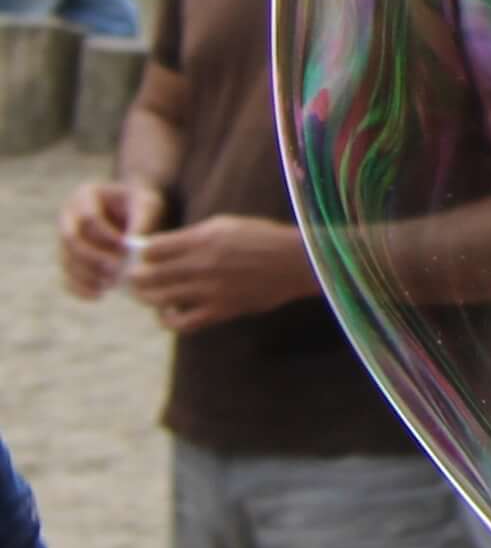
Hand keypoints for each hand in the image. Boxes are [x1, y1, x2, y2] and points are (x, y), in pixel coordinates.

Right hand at [56, 176, 154, 299]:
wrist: (136, 213)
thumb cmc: (143, 206)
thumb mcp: (148, 205)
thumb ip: (142, 221)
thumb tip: (132, 248)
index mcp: (84, 195)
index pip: (87, 218)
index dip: (105, 236)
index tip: (126, 248)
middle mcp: (68, 216)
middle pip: (71, 241)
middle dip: (94, 258)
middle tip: (117, 270)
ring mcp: (63, 240)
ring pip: (66, 261)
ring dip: (87, 275)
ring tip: (111, 284)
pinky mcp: (68, 261)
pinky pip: (66, 277)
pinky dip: (80, 288)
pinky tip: (98, 295)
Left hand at [126, 213, 311, 330]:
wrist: (297, 262)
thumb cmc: (262, 238)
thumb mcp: (226, 225)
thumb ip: (192, 236)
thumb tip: (161, 247)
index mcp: (202, 239)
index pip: (151, 249)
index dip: (141, 254)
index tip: (141, 257)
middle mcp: (201, 264)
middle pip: (147, 275)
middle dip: (136, 278)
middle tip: (135, 279)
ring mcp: (209, 289)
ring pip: (158, 299)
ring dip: (147, 297)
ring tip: (147, 295)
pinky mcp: (220, 310)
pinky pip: (182, 322)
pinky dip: (168, 320)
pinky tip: (168, 313)